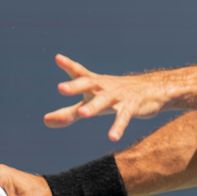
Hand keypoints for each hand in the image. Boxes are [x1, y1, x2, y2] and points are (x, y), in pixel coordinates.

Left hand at [43, 54, 169, 140]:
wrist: (151, 90)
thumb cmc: (114, 96)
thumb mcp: (90, 103)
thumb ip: (69, 113)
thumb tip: (45, 121)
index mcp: (94, 83)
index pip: (80, 73)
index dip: (69, 65)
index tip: (58, 58)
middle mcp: (104, 86)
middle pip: (89, 83)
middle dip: (75, 85)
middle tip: (61, 88)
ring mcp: (118, 95)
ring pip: (104, 100)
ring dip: (94, 106)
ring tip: (83, 114)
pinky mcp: (131, 106)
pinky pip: (124, 117)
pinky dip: (118, 126)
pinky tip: (112, 137)